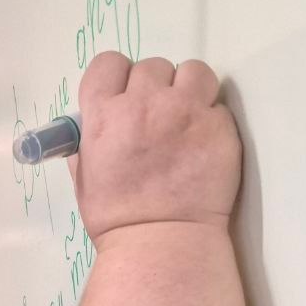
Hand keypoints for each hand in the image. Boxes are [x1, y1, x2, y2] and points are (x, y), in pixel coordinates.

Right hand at [68, 52, 239, 241]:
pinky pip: (217, 106)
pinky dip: (212, 120)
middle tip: (158, 117)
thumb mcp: (85, 176)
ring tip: (188, 118)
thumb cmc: (116, 217)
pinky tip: (204, 145)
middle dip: (155, 88)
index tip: (125, 96)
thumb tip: (94, 125)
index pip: (109, 63)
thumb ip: (89, 142)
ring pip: (193, 72)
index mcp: (104, 115)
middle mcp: (144, 105)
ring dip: (190, 90)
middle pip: (152, 67)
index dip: (118, 78)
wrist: (160, 241)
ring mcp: (186, 112)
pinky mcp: (220, 128)